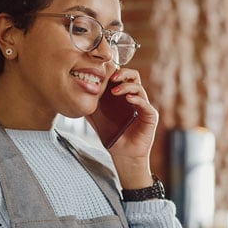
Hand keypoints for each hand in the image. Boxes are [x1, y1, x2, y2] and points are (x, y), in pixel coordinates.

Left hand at [85, 68, 159, 188]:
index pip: (123, 77)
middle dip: (123, 73)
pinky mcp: (150, 116)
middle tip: (111, 78)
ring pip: (139, 88)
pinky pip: (145, 104)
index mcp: (124, 97)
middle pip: (134, 77)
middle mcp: (135, 99)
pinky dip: (137, 99)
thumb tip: (77, 98)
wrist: (124, 155)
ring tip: (115, 91)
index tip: (103, 73)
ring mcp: (144, 107)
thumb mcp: (98, 121)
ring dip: (126, 86)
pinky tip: (128, 99)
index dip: (115, 72)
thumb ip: (91, 109)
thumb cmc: (114, 138)